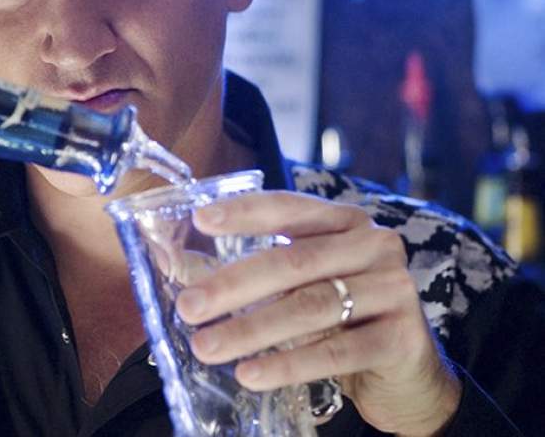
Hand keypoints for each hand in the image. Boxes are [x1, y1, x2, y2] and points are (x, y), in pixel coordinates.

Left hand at [176, 191, 461, 435]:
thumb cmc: (342, 319)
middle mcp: (374, 245)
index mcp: (345, 222)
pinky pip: (335, 351)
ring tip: (206, 347)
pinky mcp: (401, 337)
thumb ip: (250, 273)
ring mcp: (394, 289)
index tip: (199, 221)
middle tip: (188, 308)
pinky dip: (288, 365)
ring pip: (310, 307)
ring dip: (251, 330)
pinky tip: (250, 375)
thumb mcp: (299, 288)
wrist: (407, 376)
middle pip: (293, 262)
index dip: (243, 213)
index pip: (288, 208)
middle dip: (233, 286)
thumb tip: (177, 265)